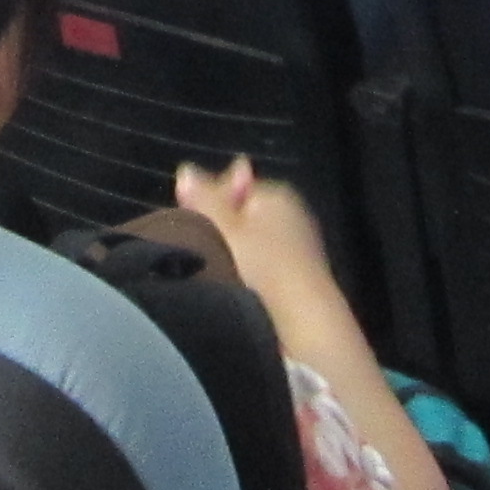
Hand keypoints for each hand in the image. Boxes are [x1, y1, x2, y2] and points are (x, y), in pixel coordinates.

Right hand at [171, 155, 344, 318]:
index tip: (191, 223)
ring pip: (253, 243)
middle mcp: (291, 213)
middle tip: (201, 249)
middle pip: (243, 215)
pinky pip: (264, 267)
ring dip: (234, 255)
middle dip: (222, 229)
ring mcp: (299, 247)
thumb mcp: (223, 227)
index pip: (233, 185)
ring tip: (216, 272)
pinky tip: (237, 289)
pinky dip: (250, 275)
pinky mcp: (300, 278)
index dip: (208, 203)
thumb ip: (203, 197)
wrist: (303, 320)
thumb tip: (186, 169)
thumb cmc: (261, 265)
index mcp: (276, 193)